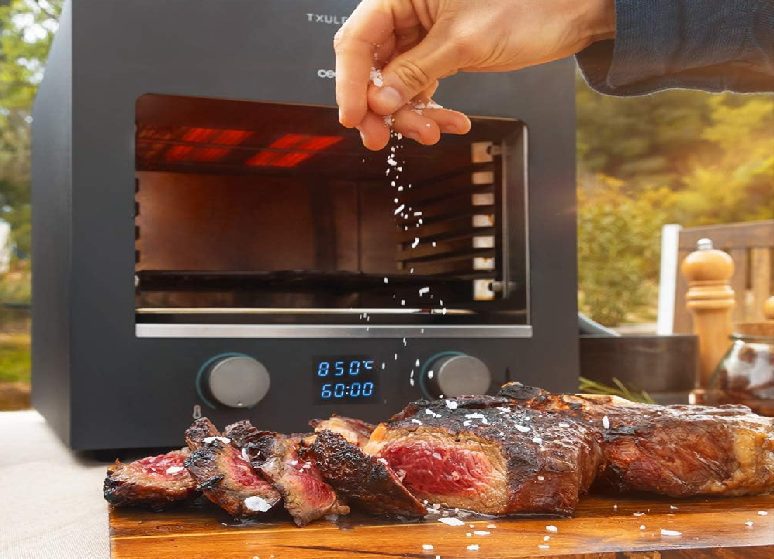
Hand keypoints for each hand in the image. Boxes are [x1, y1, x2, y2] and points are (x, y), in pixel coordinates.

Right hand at [335, 0, 614, 149]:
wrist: (571, 10)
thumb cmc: (528, 4)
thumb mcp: (462, 41)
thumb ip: (415, 72)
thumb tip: (379, 102)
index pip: (358, 40)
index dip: (350, 82)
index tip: (354, 116)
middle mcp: (407, 10)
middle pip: (374, 66)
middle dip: (381, 107)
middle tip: (383, 138)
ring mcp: (423, 33)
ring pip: (396, 83)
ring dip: (409, 114)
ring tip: (432, 131)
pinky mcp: (440, 52)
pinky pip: (420, 87)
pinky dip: (431, 109)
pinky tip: (449, 121)